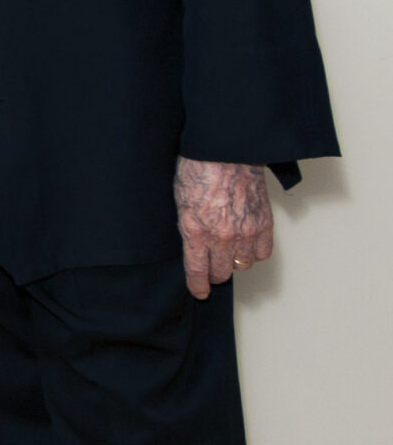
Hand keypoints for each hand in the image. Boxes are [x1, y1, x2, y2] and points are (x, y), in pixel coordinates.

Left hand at [176, 157, 272, 299]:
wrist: (226, 152)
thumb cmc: (198, 171)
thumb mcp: (180, 204)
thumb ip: (188, 228)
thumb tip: (193, 246)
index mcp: (195, 231)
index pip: (197, 271)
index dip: (198, 286)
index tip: (200, 292)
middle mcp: (222, 237)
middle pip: (221, 272)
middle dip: (214, 272)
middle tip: (212, 267)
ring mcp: (245, 231)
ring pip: (242, 265)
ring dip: (234, 261)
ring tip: (229, 252)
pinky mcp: (264, 223)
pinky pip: (262, 253)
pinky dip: (255, 252)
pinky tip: (247, 245)